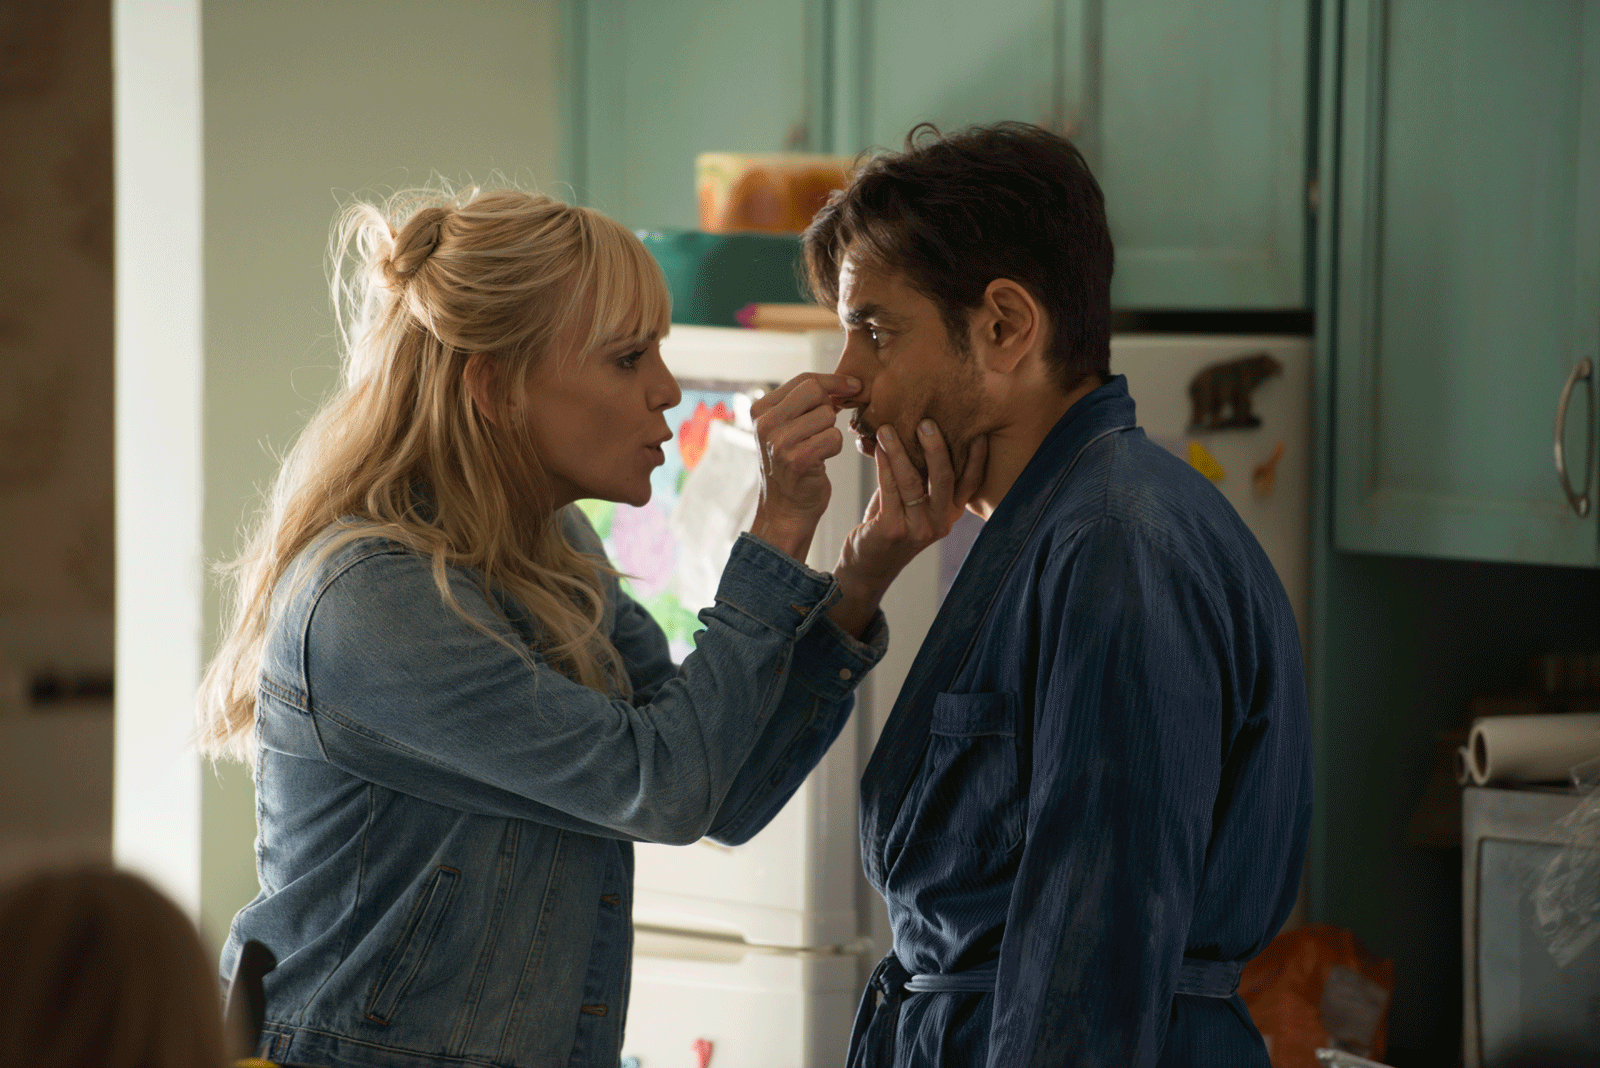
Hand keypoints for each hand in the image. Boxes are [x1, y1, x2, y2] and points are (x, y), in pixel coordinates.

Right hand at [747, 372, 860, 561]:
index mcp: (760, 410)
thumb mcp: (786, 428)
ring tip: (816, 449)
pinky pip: (834, 438)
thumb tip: (845, 384)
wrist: (785, 510)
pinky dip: (834, 449)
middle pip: (816, 392)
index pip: (804, 380)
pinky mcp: (798, 459)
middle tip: (825, 427)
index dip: (834, 381)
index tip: (854, 386)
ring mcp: (779, 442)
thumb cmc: (792, 467)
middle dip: (829, 408)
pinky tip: (820, 461)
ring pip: (827, 416)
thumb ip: (804, 404)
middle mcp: (765, 423)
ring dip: (830, 433)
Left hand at [828, 420, 988, 636]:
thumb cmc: (890, 526)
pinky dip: (883, 466)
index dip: (978, 457)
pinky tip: (878, 449)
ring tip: (888, 428)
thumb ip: (921, 476)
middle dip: (936, 446)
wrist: (866, 567)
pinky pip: (889, 490)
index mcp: (951, 513)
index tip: (978, 430)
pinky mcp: (892, 530)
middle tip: (925, 422)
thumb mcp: (914, 503)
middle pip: (945, 477)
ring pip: (913, 481)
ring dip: (900, 451)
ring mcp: (918, 529)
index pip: (971, 482)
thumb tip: (916, 431)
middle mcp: (940, 523)